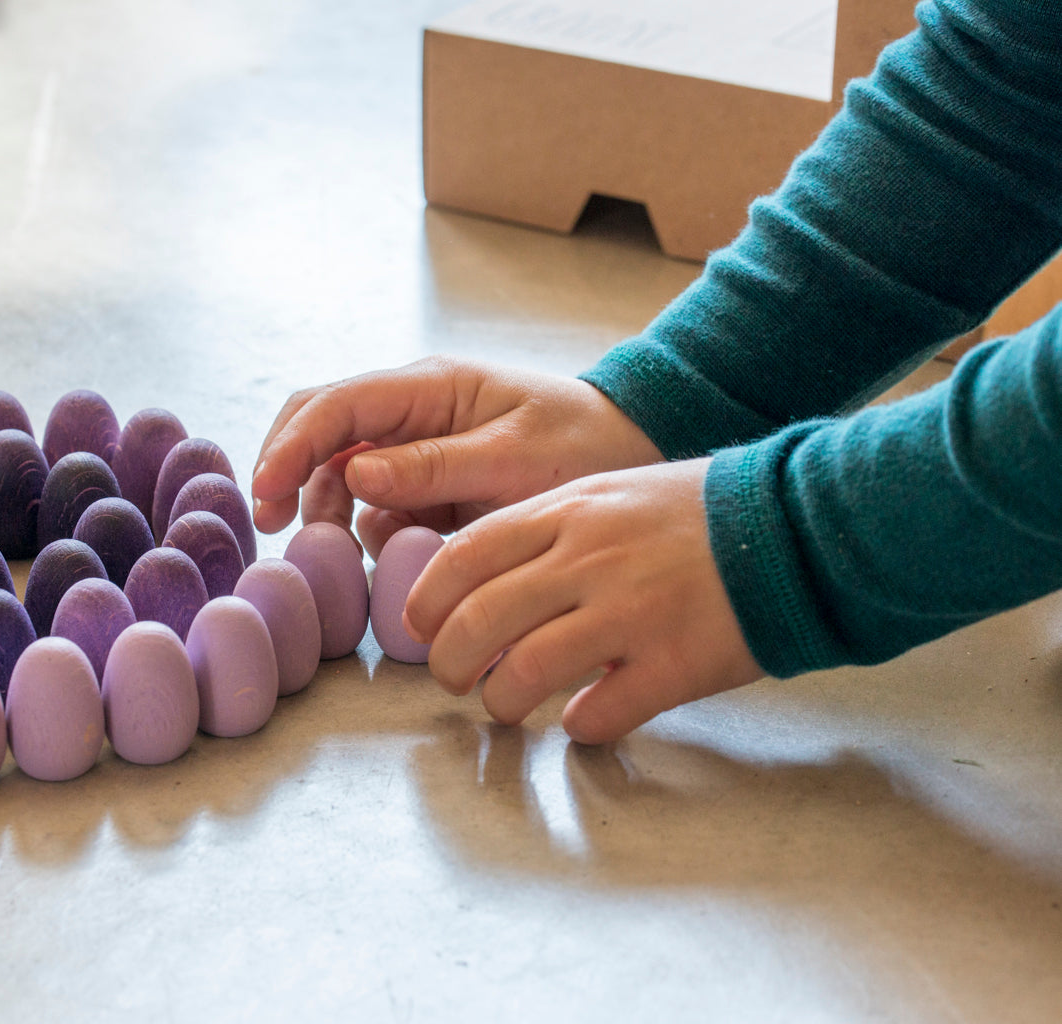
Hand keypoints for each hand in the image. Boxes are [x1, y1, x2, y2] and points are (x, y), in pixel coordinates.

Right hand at [251, 356, 662, 557]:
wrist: (631, 452)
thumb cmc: (583, 446)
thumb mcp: (513, 460)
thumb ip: (434, 467)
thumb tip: (355, 475)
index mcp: (431, 385)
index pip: (336, 405)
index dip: (291, 447)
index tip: (267, 497)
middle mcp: (412, 409)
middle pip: (320, 427)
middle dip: (288, 471)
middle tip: (274, 526)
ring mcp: (415, 444)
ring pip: (340, 472)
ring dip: (329, 510)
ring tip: (343, 554)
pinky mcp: (426, 481)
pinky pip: (375, 504)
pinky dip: (369, 530)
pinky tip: (391, 554)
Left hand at [404, 458, 765, 743]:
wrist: (798, 524)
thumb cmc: (695, 512)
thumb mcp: (608, 492)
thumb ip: (545, 527)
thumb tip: (477, 576)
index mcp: (566, 512)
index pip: (462, 557)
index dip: (426, 600)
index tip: (420, 625)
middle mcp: (588, 560)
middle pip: (478, 620)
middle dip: (448, 661)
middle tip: (452, 678)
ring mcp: (630, 613)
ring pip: (524, 672)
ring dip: (500, 702)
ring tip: (506, 706)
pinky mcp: (674, 664)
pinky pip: (601, 714)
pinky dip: (581, 726)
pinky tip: (586, 720)